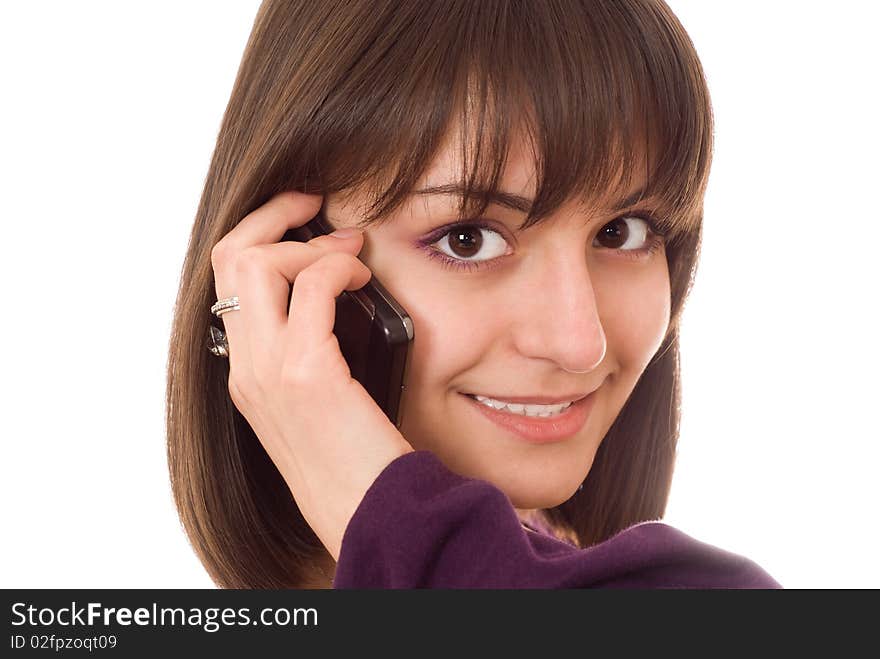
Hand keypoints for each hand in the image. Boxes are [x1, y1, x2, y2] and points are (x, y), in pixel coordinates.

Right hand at [210, 191, 413, 561]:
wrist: (364, 510)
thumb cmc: (353, 456)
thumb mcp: (316, 399)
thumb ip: (307, 350)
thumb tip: (331, 293)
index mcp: (244, 370)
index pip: (226, 282)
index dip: (259, 237)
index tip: (302, 221)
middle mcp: (244, 366)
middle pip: (226, 257)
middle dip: (270, 215)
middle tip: (314, 204)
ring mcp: (267, 369)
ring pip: (254, 262)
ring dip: (306, 240)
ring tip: (348, 249)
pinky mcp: (306, 372)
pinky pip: (311, 285)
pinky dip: (338, 265)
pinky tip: (362, 277)